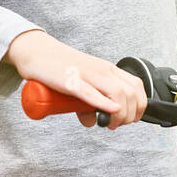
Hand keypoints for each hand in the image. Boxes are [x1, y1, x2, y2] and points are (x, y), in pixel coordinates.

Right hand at [6, 30, 147, 128]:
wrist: (36, 52)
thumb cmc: (59, 68)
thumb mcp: (80, 86)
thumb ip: (87, 104)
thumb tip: (93, 122)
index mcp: (107, 69)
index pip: (136, 86)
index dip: (140, 105)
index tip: (131, 119)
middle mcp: (102, 70)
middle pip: (131, 92)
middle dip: (131, 114)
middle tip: (118, 125)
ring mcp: (88, 74)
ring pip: (117, 93)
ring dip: (120, 114)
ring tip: (110, 124)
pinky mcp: (71, 81)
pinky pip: (91, 92)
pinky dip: (104, 103)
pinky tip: (110, 110)